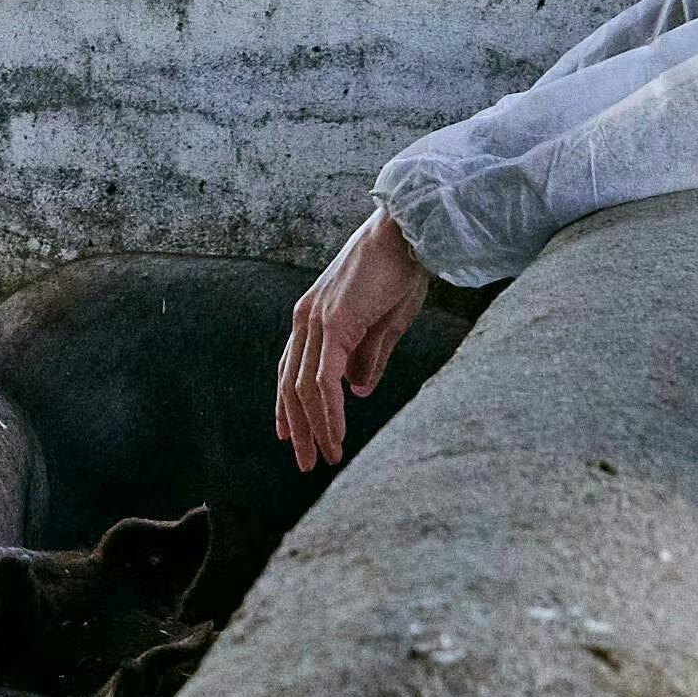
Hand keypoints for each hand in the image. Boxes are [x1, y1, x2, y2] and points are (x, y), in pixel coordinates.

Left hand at [277, 211, 431, 472]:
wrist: (408, 235)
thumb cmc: (400, 272)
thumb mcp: (384, 324)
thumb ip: (367, 358)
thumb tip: (356, 392)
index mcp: (313, 316)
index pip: (291, 369)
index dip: (289, 405)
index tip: (289, 436)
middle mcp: (305, 319)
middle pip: (290, 384)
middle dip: (298, 426)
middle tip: (305, 461)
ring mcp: (316, 321)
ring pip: (304, 388)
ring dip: (315, 427)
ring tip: (326, 456)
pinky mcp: (334, 324)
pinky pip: (324, 379)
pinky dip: (328, 412)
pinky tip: (335, 435)